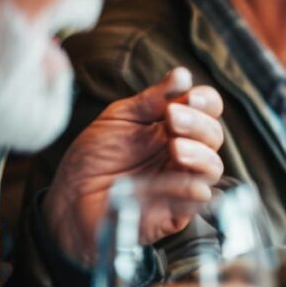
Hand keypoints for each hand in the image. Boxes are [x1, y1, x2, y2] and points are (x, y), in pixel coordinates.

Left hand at [45, 68, 225, 264]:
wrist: (71, 198)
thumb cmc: (94, 158)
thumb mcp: (120, 119)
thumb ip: (152, 99)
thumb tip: (183, 75)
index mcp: (173, 127)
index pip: (208, 110)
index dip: (207, 101)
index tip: (191, 96)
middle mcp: (183, 153)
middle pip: (214, 136)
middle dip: (198, 124)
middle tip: (172, 119)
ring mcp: (181, 181)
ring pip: (214, 167)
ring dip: (200, 155)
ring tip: (175, 148)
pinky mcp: (177, 211)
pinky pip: (198, 198)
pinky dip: (188, 185)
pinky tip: (168, 179)